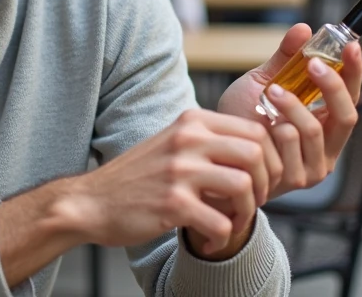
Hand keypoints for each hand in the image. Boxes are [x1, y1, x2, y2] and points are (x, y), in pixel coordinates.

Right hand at [60, 109, 281, 255]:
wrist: (92, 201)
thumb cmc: (138, 176)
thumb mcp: (173, 141)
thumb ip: (208, 138)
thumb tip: (257, 148)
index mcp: (192, 121)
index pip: (254, 130)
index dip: (269, 158)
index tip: (261, 179)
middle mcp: (187, 140)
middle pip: (255, 154)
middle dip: (264, 184)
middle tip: (254, 202)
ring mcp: (179, 171)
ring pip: (243, 187)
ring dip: (247, 212)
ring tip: (233, 222)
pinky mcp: (173, 204)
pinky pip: (221, 223)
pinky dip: (222, 237)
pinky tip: (209, 240)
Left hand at [217, 23, 361, 197]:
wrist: (215, 149)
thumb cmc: (243, 118)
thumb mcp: (264, 83)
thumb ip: (285, 59)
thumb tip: (304, 28)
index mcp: (326, 123)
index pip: (351, 96)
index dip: (355, 71)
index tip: (351, 45)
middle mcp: (327, 147)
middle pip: (347, 114)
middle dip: (331, 85)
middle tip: (312, 62)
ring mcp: (313, 167)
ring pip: (314, 130)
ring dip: (292, 105)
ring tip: (269, 92)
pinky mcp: (294, 179)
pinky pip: (291, 144)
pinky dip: (275, 126)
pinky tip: (259, 124)